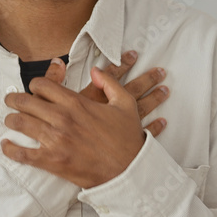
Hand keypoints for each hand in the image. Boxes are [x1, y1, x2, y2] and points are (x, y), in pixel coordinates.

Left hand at [2, 59, 162, 188]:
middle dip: (14, 99)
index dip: (35, 85)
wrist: (129, 171)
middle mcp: (61, 118)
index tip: (34, 90)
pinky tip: (6, 146)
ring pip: (20, 123)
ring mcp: (55, 140)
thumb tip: (95, 69)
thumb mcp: (125, 103)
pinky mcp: (52, 161)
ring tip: (9, 120)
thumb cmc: (127, 138)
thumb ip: (109, 82)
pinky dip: (11, 149)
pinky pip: (23, 154)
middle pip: (25, 102)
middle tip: (10, 101)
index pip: (42, 85)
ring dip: (11, 120)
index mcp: (75, 102)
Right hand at [42, 50, 169, 136]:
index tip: (134, 55)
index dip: (122, 65)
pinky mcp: (124, 145)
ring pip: (142, 110)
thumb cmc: (56, 135)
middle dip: (147, 80)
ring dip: (154, 99)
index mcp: (94, 99)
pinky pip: (144, 135)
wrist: (62, 162)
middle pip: (132, 91)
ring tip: (166, 89)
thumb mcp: (49, 106)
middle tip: (162, 71)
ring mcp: (119, 129)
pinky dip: (155, 128)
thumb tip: (58, 60)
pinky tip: (163, 122)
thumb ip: (53, 82)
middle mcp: (110, 111)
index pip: (111, 77)